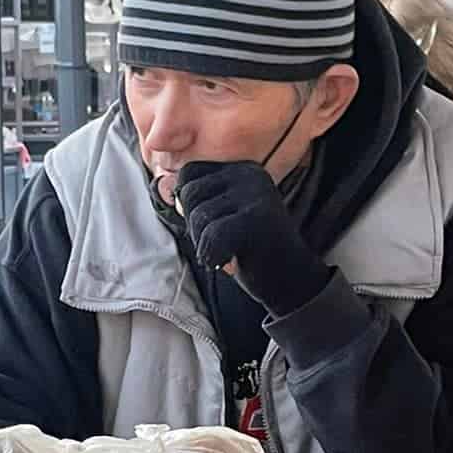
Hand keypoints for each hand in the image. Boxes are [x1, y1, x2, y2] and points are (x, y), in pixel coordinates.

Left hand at [176, 161, 329, 317]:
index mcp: (242, 169)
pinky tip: (230, 263)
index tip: (210, 226)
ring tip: (230, 252)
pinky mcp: (257, 220)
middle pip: (189, 193)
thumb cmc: (250, 251)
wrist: (292, 283)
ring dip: (205, 244)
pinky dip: (213, 256)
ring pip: (198, 216)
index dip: (187, 204)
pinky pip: (211, 236)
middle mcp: (251, 174)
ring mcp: (256, 195)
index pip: (189, 173)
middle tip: (222, 243)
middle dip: (195, 227)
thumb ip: (192, 202)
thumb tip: (160, 185)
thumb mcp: (219, 220)